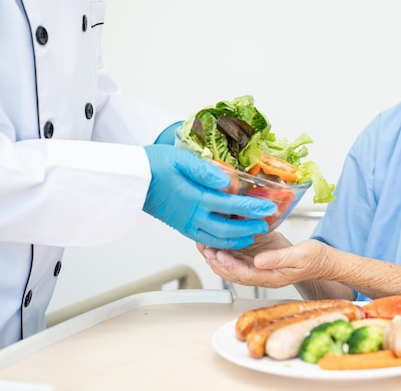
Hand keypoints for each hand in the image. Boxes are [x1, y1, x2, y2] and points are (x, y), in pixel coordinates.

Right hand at [143, 144, 276, 248]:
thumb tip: (229, 181)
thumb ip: (206, 171)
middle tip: (267, 223)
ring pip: (217, 239)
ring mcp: (186, 224)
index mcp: (194, 198)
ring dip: (238, 238)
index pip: (231, 206)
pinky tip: (230, 238)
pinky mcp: (181, 226)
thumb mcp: (180, 158)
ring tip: (254, 234)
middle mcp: (191, 215)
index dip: (252, 208)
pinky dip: (221, 242)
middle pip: (228, 229)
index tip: (269, 206)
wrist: (130, 178)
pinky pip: (204, 240)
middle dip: (250, 227)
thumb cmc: (153, 164)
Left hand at [199, 233, 327, 287]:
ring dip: (218, 254)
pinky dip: (228, 246)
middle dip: (216, 261)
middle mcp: (262, 273)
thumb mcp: (300, 256)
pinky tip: (220, 236)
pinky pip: (240, 253)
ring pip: (233, 263)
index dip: (228, 266)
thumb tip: (259, 262)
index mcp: (270, 277)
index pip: (243, 275)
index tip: (218, 255)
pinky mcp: (260, 256)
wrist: (324, 260)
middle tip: (204, 247)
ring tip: (205, 241)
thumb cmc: (315, 259)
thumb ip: (279, 259)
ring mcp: (260, 265)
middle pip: (232, 272)